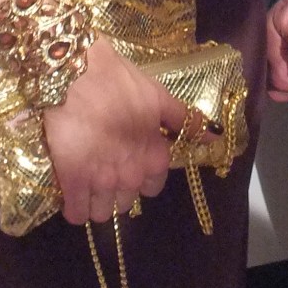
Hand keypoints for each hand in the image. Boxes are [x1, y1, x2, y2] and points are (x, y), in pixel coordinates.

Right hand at [41, 37, 188, 223]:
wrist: (71, 73)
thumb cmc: (115, 80)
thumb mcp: (156, 94)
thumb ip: (184, 119)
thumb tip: (215, 136)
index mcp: (154, 156)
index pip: (154, 186)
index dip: (142, 175)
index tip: (129, 160)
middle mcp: (132, 175)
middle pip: (128, 202)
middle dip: (119, 188)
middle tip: (105, 165)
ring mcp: (102, 182)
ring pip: (103, 212)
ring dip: (96, 201)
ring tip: (86, 179)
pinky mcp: (72, 183)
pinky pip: (77, 214)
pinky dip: (75, 207)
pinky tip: (71, 191)